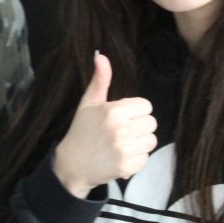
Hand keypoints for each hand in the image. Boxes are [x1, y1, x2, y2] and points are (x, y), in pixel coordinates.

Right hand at [53, 53, 155, 198]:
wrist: (72, 165)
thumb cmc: (82, 131)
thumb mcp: (88, 103)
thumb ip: (100, 80)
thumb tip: (100, 55)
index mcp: (113, 111)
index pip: (146, 106)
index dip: (136, 111)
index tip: (123, 117)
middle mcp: (121, 129)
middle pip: (151, 123)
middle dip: (139, 127)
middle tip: (122, 132)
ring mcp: (125, 149)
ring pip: (151, 140)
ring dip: (140, 143)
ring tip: (123, 144)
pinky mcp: (127, 166)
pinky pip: (145, 157)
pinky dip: (136, 159)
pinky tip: (121, 156)